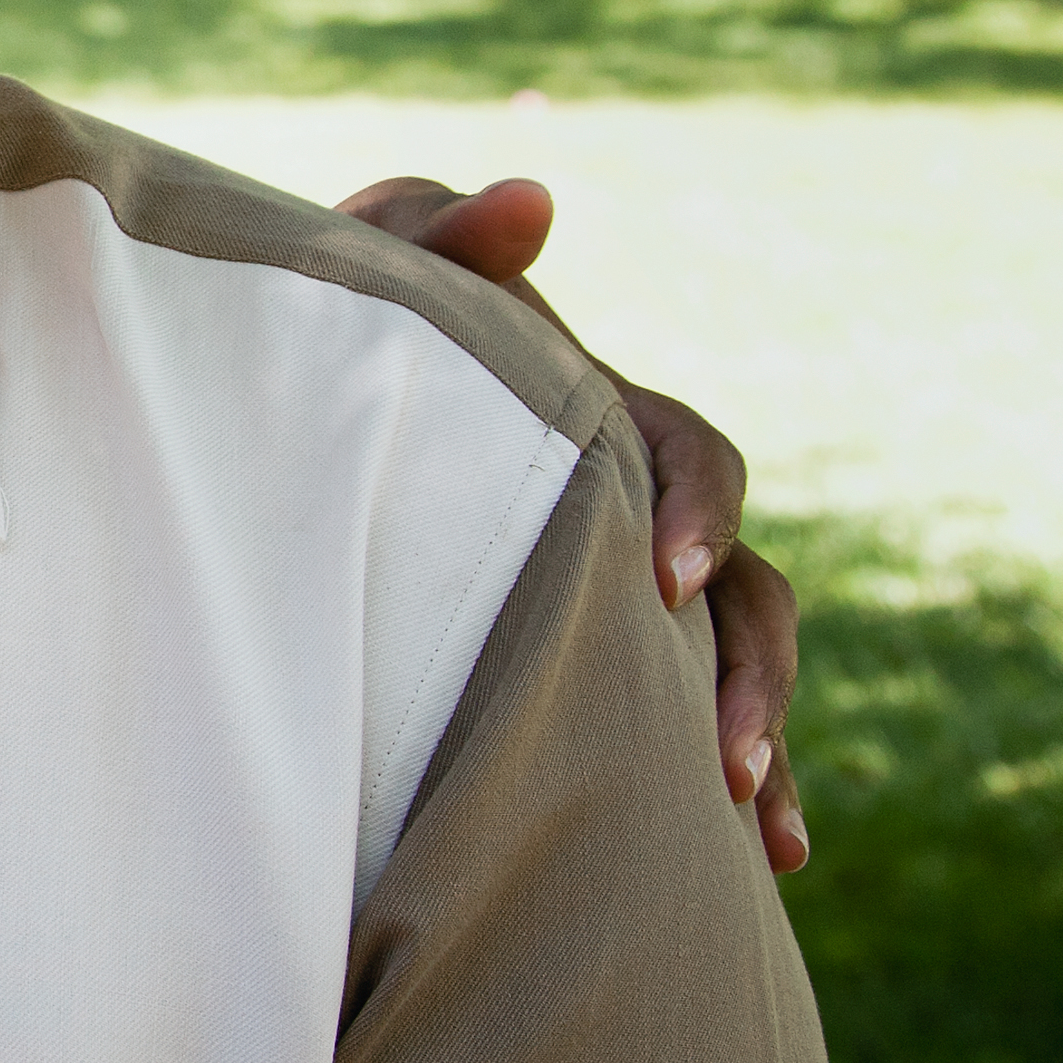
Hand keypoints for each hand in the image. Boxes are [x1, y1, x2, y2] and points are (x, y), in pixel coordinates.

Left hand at [340, 173, 806, 875]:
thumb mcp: (377, 268)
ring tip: (761, 827)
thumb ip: (439, 230)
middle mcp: (637, 507)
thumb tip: (534, 198)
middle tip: (721, 756)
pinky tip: (764, 863)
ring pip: (740, 664)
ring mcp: (631, 591)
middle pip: (750, 586)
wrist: (298, 401)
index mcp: (600, 416)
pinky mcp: (603, 659)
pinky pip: (691, 725)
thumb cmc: (351, 326)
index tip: (663, 577)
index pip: (686, 454)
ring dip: (764, 737)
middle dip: (747, 669)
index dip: (697, 510)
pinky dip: (739, 784)